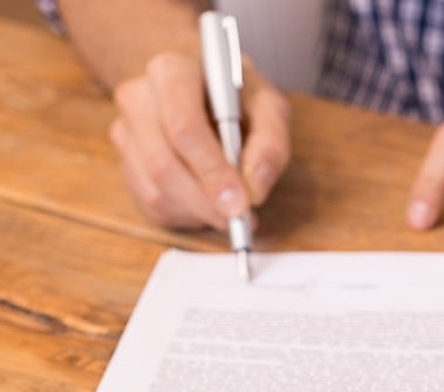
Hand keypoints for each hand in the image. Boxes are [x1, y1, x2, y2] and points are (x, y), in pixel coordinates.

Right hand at [109, 53, 290, 229]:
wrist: (200, 85)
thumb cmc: (237, 95)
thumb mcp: (269, 106)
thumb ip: (270, 145)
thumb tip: (254, 191)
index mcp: (171, 72)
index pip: (183, 128)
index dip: (212, 171)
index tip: (240, 203)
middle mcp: (137, 98)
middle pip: (163, 164)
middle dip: (206, 201)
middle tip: (240, 219)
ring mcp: (125, 132)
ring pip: (154, 190)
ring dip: (197, 212)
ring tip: (230, 211)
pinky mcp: (125, 162)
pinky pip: (150, 203)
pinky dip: (186, 215)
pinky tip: (208, 205)